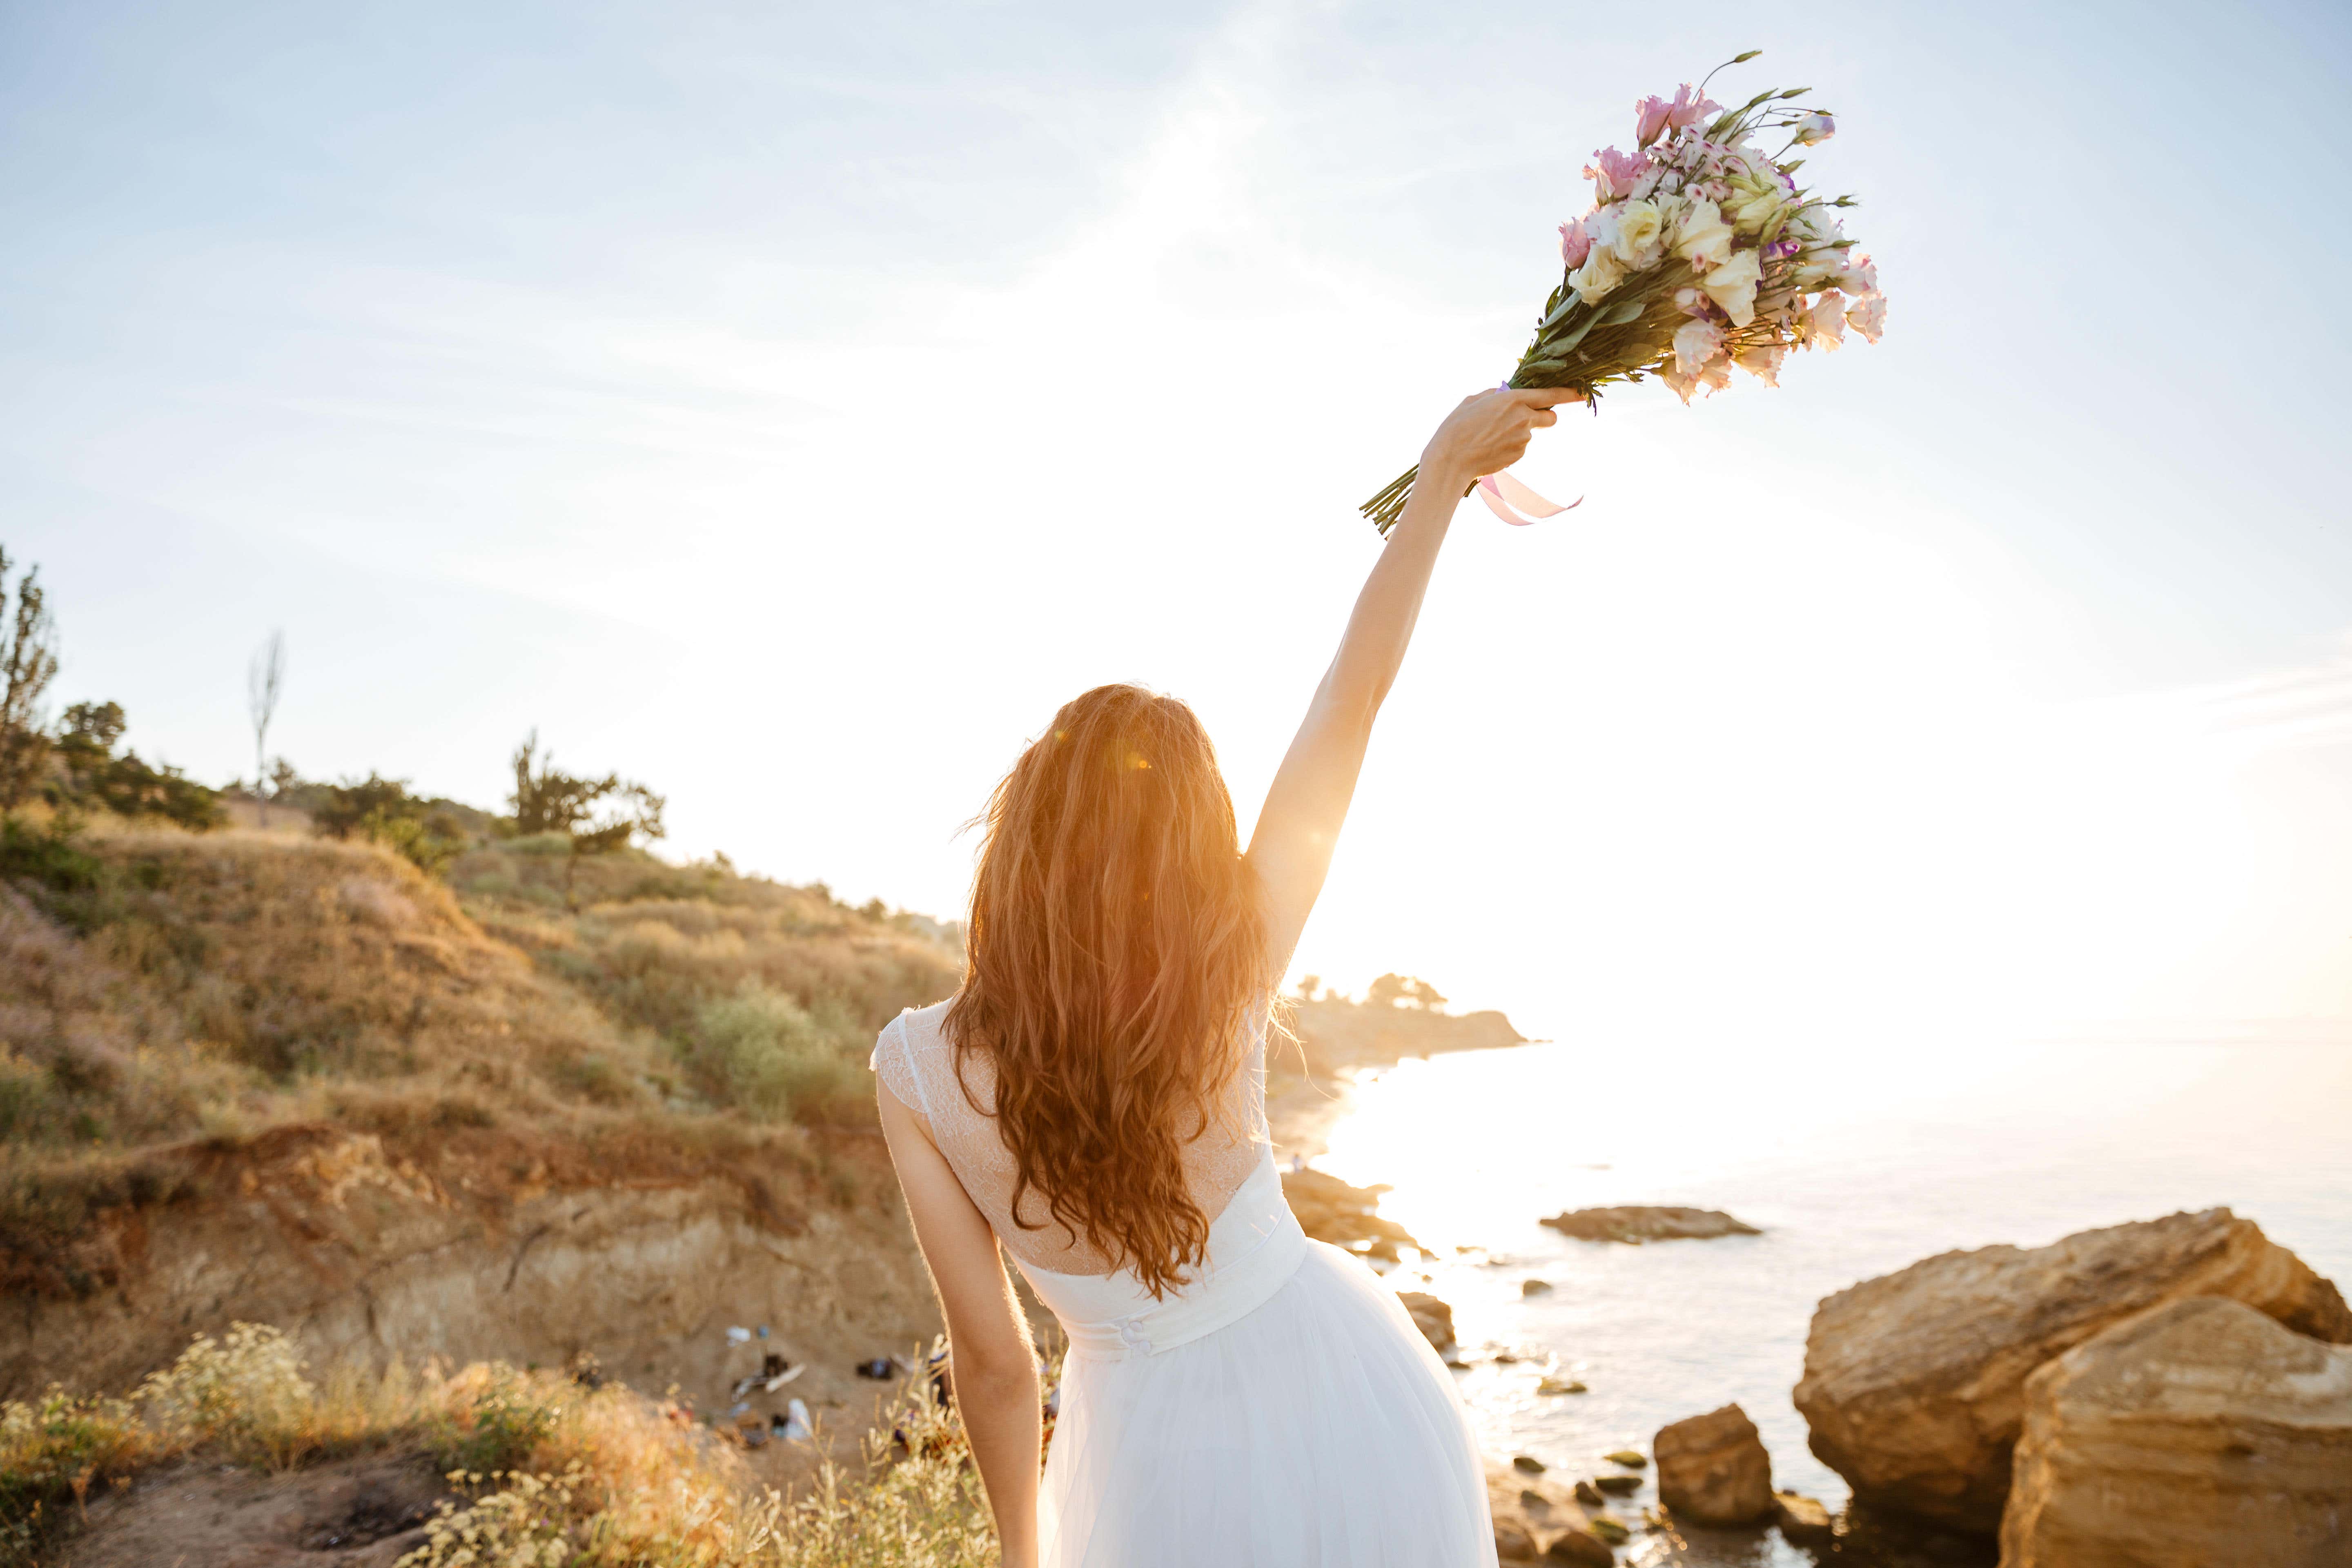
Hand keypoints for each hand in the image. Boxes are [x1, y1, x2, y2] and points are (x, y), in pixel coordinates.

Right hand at [1418, 386, 1584, 489]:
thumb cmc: (1456, 428)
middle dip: (1545, 416)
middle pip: (1551, 418)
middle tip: (1526, 418)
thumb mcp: (1473, 400)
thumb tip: (1506, 393)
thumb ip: (1495, 394)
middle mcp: (1523, 419)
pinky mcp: (1518, 456)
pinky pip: (1520, 448)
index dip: (1569, 394)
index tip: (1582, 393)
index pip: (1550, 395)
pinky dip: (1510, 446)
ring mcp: (1522, 440)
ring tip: (1491, 436)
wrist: (1450, 461)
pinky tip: (1490, 448)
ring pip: (1531, 434)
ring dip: (1518, 432)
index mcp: (1512, 399)